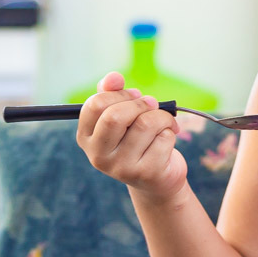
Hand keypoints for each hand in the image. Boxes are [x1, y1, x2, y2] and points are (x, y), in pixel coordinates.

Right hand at [76, 72, 186, 202]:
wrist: (156, 179)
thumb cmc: (136, 139)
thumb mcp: (121, 114)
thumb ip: (113, 93)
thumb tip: (114, 77)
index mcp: (86, 137)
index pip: (94, 105)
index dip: (119, 93)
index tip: (134, 95)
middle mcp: (98, 156)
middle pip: (115, 116)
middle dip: (140, 104)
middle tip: (152, 104)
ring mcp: (121, 168)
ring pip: (145, 124)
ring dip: (161, 116)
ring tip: (164, 122)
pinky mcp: (146, 173)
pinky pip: (163, 137)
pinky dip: (170, 131)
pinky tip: (167, 139)